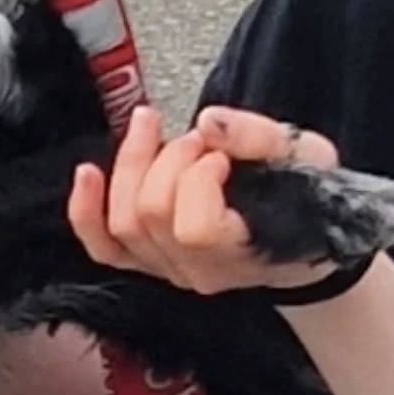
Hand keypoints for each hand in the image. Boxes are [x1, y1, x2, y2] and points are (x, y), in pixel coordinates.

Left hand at [71, 104, 343, 298]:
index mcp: (243, 253)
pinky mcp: (144, 261)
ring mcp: (167, 270)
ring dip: (134, 165)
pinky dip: (86, 210)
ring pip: (122, 222)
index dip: (198, 179)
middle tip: (200, 141)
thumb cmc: (307, 196)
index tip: (220, 156)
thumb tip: (208, 121)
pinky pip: (102, 246)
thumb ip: (260, 137)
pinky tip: (86, 173)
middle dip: (169, 159)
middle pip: (150, 214)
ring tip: (160, 134)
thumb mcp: (306, 156)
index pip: (195, 228)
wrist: (304, 240)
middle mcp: (199, 273)